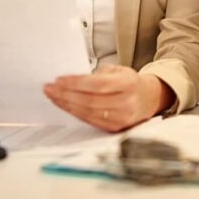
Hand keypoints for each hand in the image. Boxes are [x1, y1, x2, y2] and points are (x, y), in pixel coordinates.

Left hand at [43, 64, 174, 132]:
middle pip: (90, 101)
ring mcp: (121, 118)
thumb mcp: (118, 70)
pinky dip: (75, 113)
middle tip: (50, 89)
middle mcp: (126, 103)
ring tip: (53, 97)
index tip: (59, 80)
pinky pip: (90, 120)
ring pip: (88, 112)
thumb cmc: (130, 83)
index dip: (75, 83)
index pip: (97, 85)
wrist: (149, 99)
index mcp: (128, 84)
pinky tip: (65, 106)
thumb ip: (98, 75)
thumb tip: (71, 81)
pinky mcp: (115, 128)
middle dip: (66, 95)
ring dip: (67, 105)